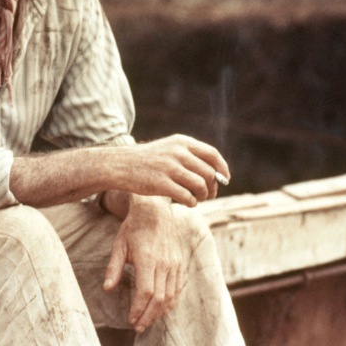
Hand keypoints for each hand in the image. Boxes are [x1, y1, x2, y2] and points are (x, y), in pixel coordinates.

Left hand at [103, 196, 186, 331]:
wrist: (156, 212)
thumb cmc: (134, 228)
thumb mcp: (119, 245)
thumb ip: (113, 268)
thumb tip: (107, 288)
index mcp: (148, 259)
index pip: (145, 292)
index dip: (138, 309)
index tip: (130, 320)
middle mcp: (165, 264)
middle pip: (159, 299)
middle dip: (148, 316)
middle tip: (138, 327)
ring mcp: (175, 265)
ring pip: (170, 296)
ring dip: (159, 312)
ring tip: (147, 321)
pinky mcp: (180, 265)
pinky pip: (177, 289)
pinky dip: (170, 303)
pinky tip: (160, 310)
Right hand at [114, 135, 228, 207]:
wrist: (120, 165)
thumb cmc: (147, 160)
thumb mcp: (168, 149)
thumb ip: (190, 157)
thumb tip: (217, 174)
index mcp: (182, 142)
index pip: (212, 155)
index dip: (223, 168)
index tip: (225, 179)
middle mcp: (178, 153)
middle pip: (209, 172)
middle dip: (213, 186)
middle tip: (210, 194)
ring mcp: (169, 168)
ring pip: (200, 186)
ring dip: (203, 196)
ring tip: (198, 199)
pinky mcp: (161, 184)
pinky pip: (187, 197)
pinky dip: (192, 203)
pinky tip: (188, 203)